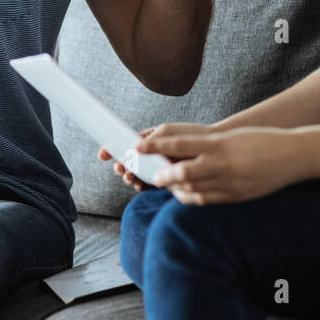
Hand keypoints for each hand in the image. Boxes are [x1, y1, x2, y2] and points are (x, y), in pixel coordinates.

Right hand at [98, 122, 216, 190]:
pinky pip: (149, 183)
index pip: (126, 143)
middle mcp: (153, 153)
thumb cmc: (193, 136)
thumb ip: (151, 141)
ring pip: (138, 173)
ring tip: (130, 178)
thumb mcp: (169, 133)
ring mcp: (159, 167)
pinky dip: (142, 185)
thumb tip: (132, 150)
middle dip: (122, 165)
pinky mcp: (167, 180)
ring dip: (130, 176)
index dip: (112, 148)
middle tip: (121, 170)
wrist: (217, 151)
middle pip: (130, 160)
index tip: (102, 154)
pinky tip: (140, 186)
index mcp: (151, 139)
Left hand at [134, 126, 305, 204]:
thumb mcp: (232, 137)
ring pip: (192, 189)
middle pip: (182, 172)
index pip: (179, 145)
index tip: (139, 147)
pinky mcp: (236, 196)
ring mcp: (230, 182)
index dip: (156, 147)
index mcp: (220, 143)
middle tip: (149, 174)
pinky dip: (191, 198)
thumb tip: (178, 150)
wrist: (293, 156)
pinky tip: (184, 195)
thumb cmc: (260, 141)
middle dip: (162, 175)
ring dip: (174, 188)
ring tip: (165, 185)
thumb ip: (207, 144)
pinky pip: (207, 201)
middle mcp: (222, 164)